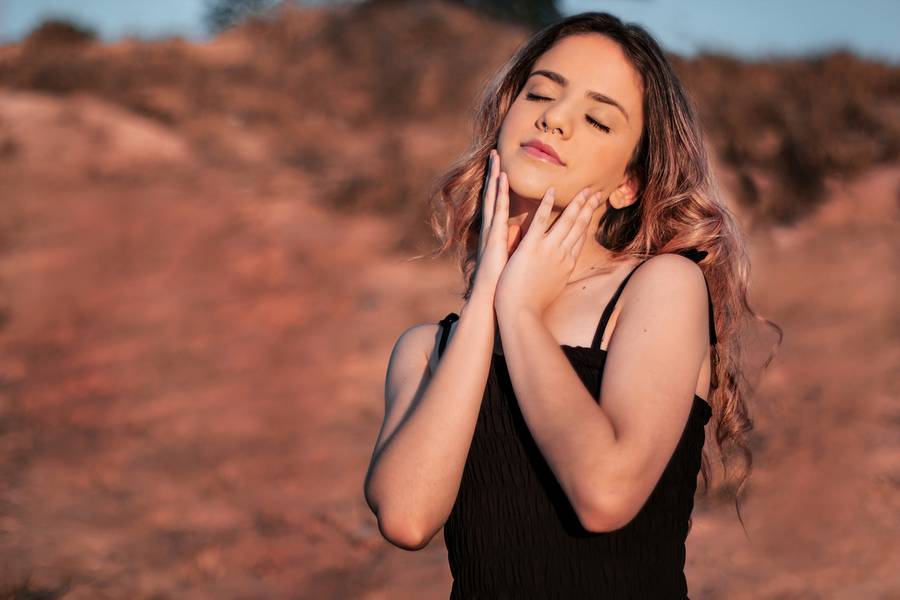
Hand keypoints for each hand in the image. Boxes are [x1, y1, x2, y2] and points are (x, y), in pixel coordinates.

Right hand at [471, 149, 522, 295]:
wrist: (492, 302)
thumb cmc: (502, 287)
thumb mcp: (511, 263)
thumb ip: (514, 247)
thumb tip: (520, 237)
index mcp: (496, 236)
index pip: (499, 206)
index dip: (499, 187)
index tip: (501, 170)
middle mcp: (492, 231)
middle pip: (493, 196)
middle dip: (494, 174)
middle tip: (495, 153)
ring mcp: (492, 233)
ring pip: (493, 198)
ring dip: (494, 176)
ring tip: (496, 156)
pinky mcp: (495, 238)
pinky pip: (498, 210)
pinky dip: (499, 193)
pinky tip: (500, 177)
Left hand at [494, 186, 599, 318]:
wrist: (522, 313)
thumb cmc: (532, 305)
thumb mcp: (551, 288)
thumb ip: (555, 273)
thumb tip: (558, 269)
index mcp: (566, 265)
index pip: (580, 238)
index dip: (588, 222)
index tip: (593, 209)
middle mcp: (562, 255)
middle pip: (579, 226)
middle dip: (588, 207)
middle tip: (596, 191)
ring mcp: (548, 250)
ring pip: (567, 221)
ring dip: (576, 203)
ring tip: (584, 189)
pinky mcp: (531, 247)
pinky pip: (541, 221)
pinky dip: (546, 205)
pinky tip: (551, 191)